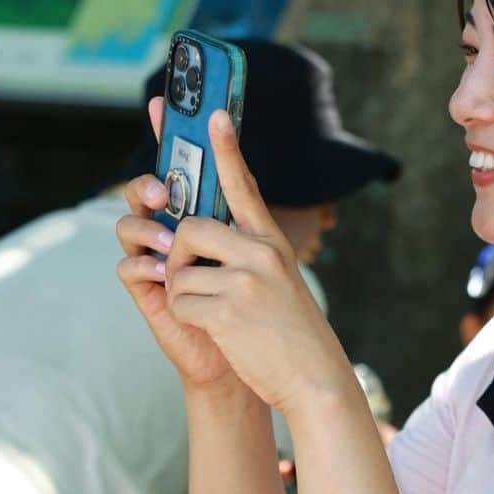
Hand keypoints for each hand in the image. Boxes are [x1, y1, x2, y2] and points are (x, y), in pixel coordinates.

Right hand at [116, 98, 235, 388]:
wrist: (244, 352)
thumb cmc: (251, 301)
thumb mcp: (255, 249)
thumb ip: (242, 209)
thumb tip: (240, 163)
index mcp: (197, 213)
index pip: (177, 166)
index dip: (168, 133)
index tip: (162, 102)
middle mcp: (170, 230)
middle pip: (142, 190)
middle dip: (148, 184)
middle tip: (165, 192)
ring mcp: (154, 258)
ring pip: (128, 225)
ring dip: (148, 229)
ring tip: (173, 245)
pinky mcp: (147, 291)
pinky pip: (128, 266)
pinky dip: (144, 265)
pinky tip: (164, 274)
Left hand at [160, 109, 354, 412]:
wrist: (316, 379)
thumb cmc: (292, 335)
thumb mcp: (281, 283)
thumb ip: (249, 255)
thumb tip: (200, 237)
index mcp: (271, 242)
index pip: (244, 184)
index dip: (226, 147)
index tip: (213, 113)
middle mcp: (260, 253)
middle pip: (188, 229)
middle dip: (177, 255)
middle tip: (190, 279)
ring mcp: (245, 281)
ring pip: (178, 271)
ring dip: (182, 295)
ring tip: (215, 315)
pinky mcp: (228, 311)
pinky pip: (179, 302)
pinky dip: (187, 319)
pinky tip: (216, 331)